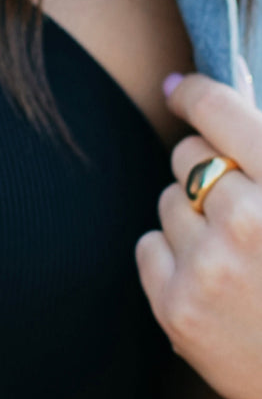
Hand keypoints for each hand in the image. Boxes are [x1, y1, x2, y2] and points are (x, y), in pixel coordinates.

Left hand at [136, 69, 261, 398]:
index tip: (179, 90)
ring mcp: (210, 267)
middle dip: (208, 171)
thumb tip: (196, 92)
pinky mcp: (178, 308)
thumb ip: (260, 150)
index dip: (193, 94)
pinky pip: (149, 246)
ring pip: (168, 200)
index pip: (218, 110)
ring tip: (236, 254)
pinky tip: (212, 281)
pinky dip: (173, 258)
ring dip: (193, 218)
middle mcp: (248, 221)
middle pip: (186, 154)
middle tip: (241, 207)